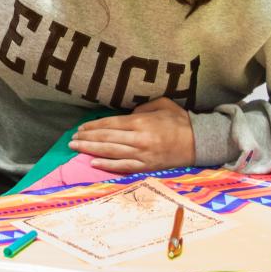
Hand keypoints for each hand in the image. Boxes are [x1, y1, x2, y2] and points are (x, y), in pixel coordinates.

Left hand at [68, 98, 194, 172]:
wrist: (199, 142)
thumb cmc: (179, 120)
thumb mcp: (161, 104)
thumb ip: (141, 107)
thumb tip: (126, 113)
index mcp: (141, 122)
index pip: (110, 124)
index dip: (93, 126)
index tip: (80, 128)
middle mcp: (139, 139)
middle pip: (107, 138)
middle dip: (87, 138)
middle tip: (72, 139)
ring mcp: (143, 155)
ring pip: (111, 152)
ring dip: (91, 150)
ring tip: (76, 148)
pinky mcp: (147, 166)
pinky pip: (124, 167)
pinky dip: (107, 166)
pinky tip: (93, 164)